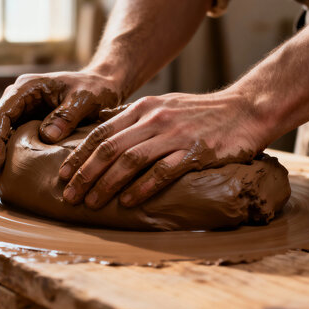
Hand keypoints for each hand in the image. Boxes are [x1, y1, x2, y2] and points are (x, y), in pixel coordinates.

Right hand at [0, 71, 120, 184]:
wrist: (99, 85)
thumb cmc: (94, 90)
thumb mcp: (85, 100)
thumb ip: (66, 116)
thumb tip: (45, 136)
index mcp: (26, 88)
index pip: (0, 115)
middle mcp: (16, 97)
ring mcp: (17, 108)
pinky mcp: (22, 120)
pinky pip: (1, 136)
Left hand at [58, 90, 268, 208]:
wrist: (246, 110)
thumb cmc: (201, 113)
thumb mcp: (163, 105)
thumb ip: (135, 119)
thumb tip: (105, 133)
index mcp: (143, 108)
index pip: (101, 133)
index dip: (79, 156)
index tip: (62, 176)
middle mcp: (154, 119)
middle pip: (110, 149)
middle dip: (85, 174)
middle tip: (69, 196)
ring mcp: (174, 134)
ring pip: (130, 160)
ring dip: (107, 184)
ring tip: (92, 203)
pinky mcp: (195, 151)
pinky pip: (162, 171)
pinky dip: (142, 188)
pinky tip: (127, 201)